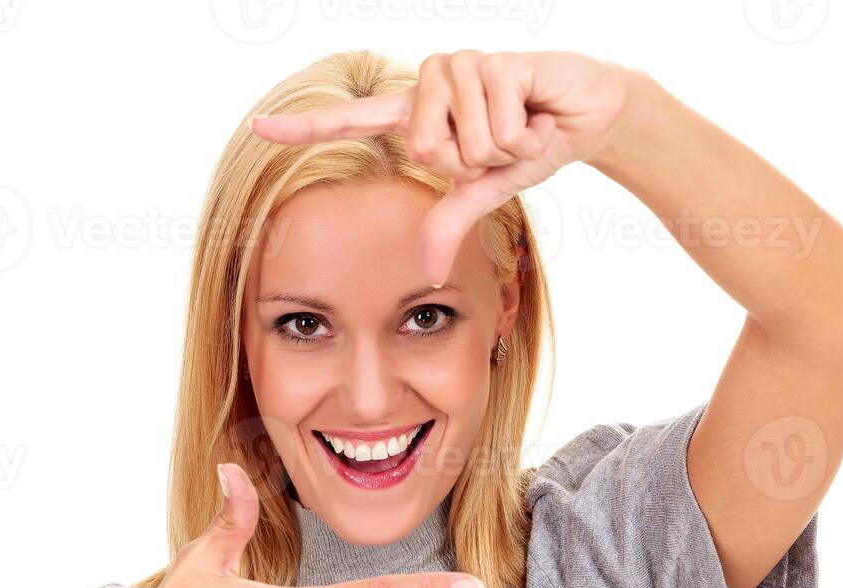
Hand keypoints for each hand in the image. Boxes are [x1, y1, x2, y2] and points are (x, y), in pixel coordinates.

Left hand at [249, 49, 632, 285]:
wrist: (583, 117)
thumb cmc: (526, 148)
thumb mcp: (485, 191)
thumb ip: (450, 222)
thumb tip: (427, 272)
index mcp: (418, 114)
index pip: (353, 121)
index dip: (306, 128)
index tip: (259, 129)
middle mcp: (430, 83)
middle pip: (424, 147)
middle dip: (473, 162)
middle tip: (500, 145)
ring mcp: (460, 67)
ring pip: (462, 139)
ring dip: (501, 149)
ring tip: (519, 127)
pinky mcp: (494, 62)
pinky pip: (495, 127)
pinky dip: (523, 136)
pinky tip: (535, 113)